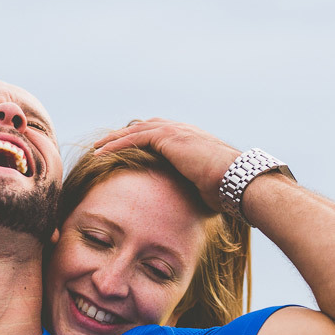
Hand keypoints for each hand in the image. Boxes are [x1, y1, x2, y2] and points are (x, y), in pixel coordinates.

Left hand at [93, 119, 240, 211]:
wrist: (238, 180)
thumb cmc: (228, 190)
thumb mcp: (206, 188)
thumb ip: (193, 189)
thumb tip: (191, 206)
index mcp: (191, 140)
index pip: (159, 135)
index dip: (140, 141)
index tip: (125, 150)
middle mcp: (182, 130)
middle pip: (143, 128)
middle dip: (123, 136)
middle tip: (104, 145)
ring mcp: (176, 131)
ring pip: (135, 130)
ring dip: (114, 139)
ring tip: (97, 148)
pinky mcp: (169, 137)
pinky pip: (135, 138)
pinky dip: (117, 144)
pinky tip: (102, 152)